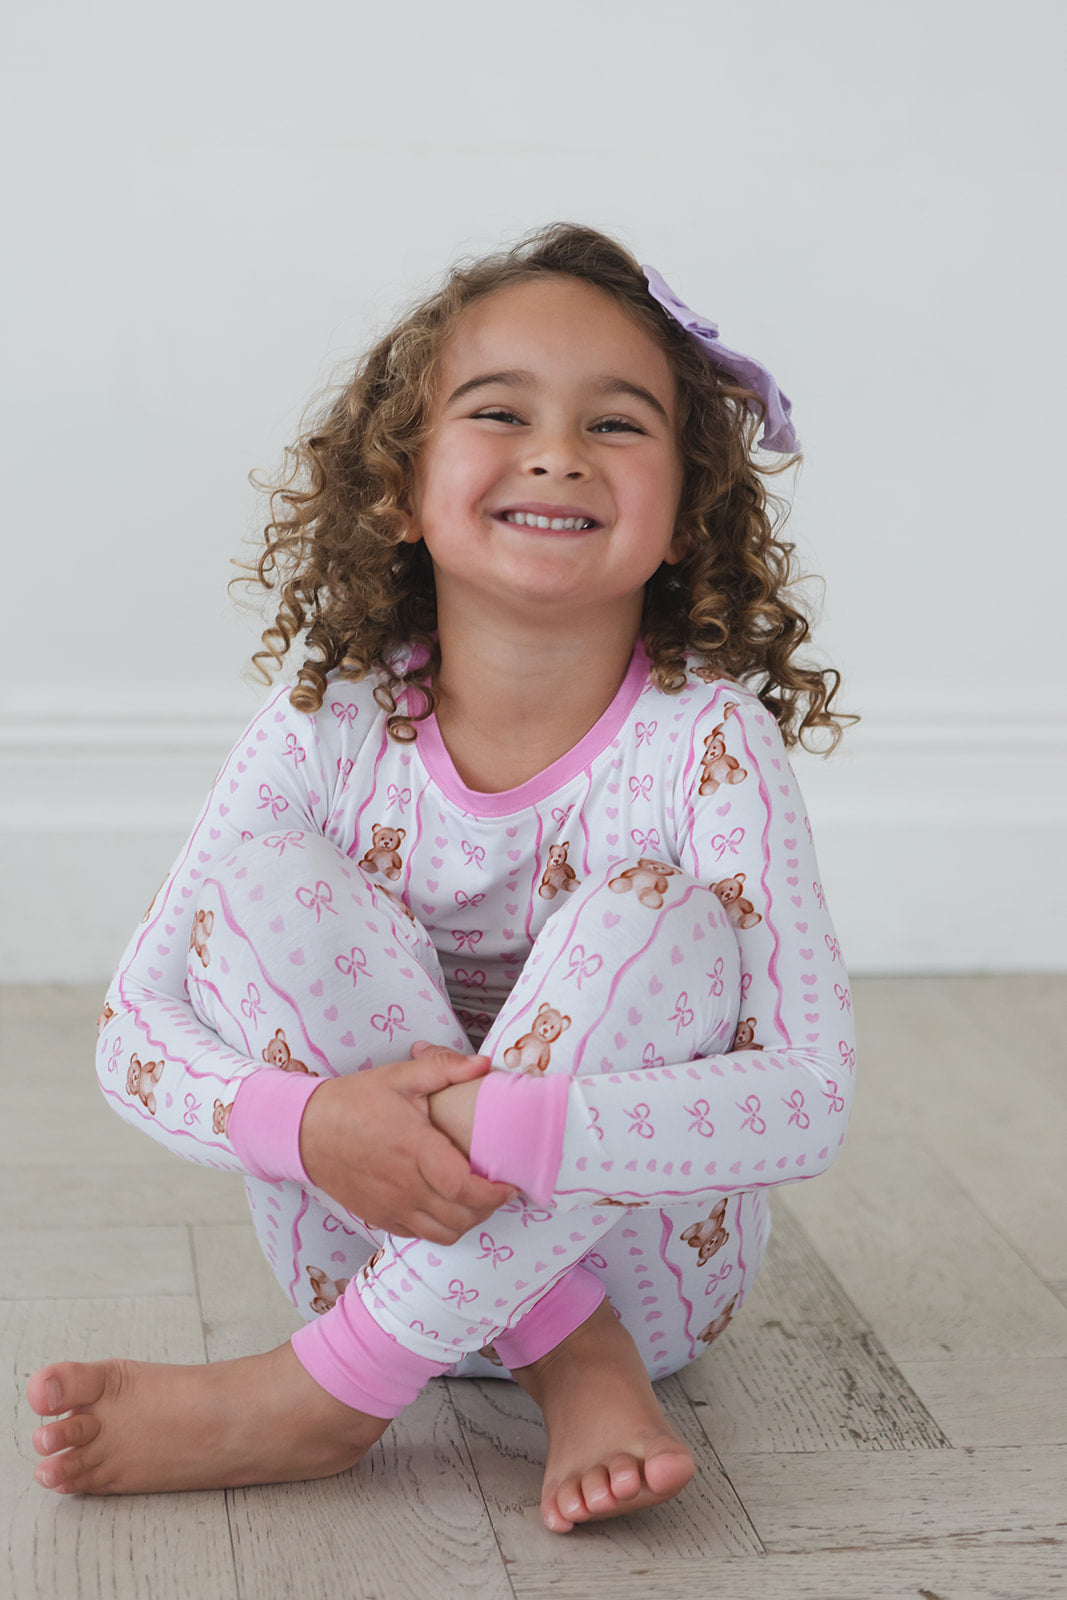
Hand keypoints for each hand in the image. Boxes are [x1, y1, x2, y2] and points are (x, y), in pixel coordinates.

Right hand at [298, 1047, 515, 1245]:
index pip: (463, 1187)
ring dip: (466, 1222)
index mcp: (414, 1149)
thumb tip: (483, 1063)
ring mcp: (390, 1206)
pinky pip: (419, 1234)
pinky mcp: (379, 1217)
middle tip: (497, 1190)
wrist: (305, 1131)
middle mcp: (404, 1185)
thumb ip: (444, 1068)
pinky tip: (444, 1204)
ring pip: (443, 1234)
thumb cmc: (353, 1101)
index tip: (508, 1184)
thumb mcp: (399, 1076)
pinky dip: (440, 1227)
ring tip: (475, 1200)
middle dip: (488, 1208)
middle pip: (460, 1217)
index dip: (493, 1193)